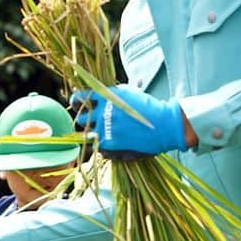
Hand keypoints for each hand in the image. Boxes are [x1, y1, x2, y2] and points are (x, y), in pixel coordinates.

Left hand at [71, 86, 187, 159]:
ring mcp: (104, 129)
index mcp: (106, 96)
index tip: (77, 104)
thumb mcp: (128, 93)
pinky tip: (118, 143)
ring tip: (110, 134)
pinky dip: (105, 146)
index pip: (79, 97)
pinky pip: (98, 147)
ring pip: (88, 135)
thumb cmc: (148, 108)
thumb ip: (110, 94)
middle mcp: (102, 112)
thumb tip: (95, 95)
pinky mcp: (109, 144)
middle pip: (82, 118)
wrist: (165, 125)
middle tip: (96, 122)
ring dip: (96, 134)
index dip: (76, 101)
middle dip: (87, 120)